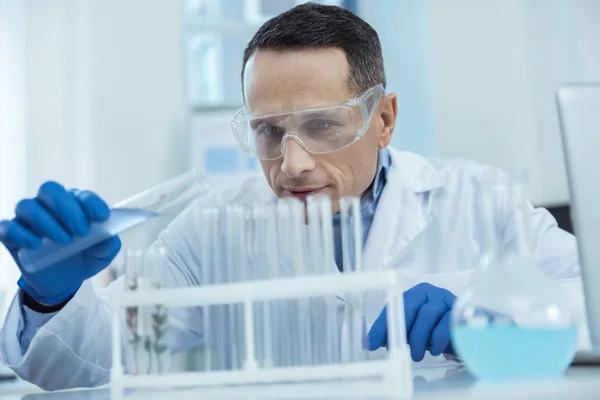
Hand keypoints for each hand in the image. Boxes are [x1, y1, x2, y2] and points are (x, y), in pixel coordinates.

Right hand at [0, 181, 120, 304]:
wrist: (63, 281)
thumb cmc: (83, 258)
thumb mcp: (102, 254)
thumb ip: (108, 244)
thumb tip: (108, 238)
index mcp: (75, 204)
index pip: (80, 195)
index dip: (91, 203)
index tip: (101, 217)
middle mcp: (49, 205)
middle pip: (50, 190)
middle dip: (67, 208)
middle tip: (81, 230)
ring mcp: (27, 219)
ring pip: (28, 206)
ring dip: (47, 222)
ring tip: (64, 241)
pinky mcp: (11, 234)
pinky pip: (8, 227)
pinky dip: (21, 234)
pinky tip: (36, 244)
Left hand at [367, 282, 455, 361]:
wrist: (472, 333)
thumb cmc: (439, 330)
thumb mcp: (416, 332)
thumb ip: (397, 333)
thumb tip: (373, 342)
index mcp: (416, 295)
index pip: (394, 306)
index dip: (382, 324)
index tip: (371, 343)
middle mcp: (431, 293)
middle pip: (410, 305)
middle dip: (400, 329)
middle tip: (395, 350)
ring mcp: (448, 300)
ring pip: (428, 313)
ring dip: (419, 337)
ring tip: (416, 355)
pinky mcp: (463, 312)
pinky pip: (448, 322)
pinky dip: (438, 338)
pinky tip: (435, 350)